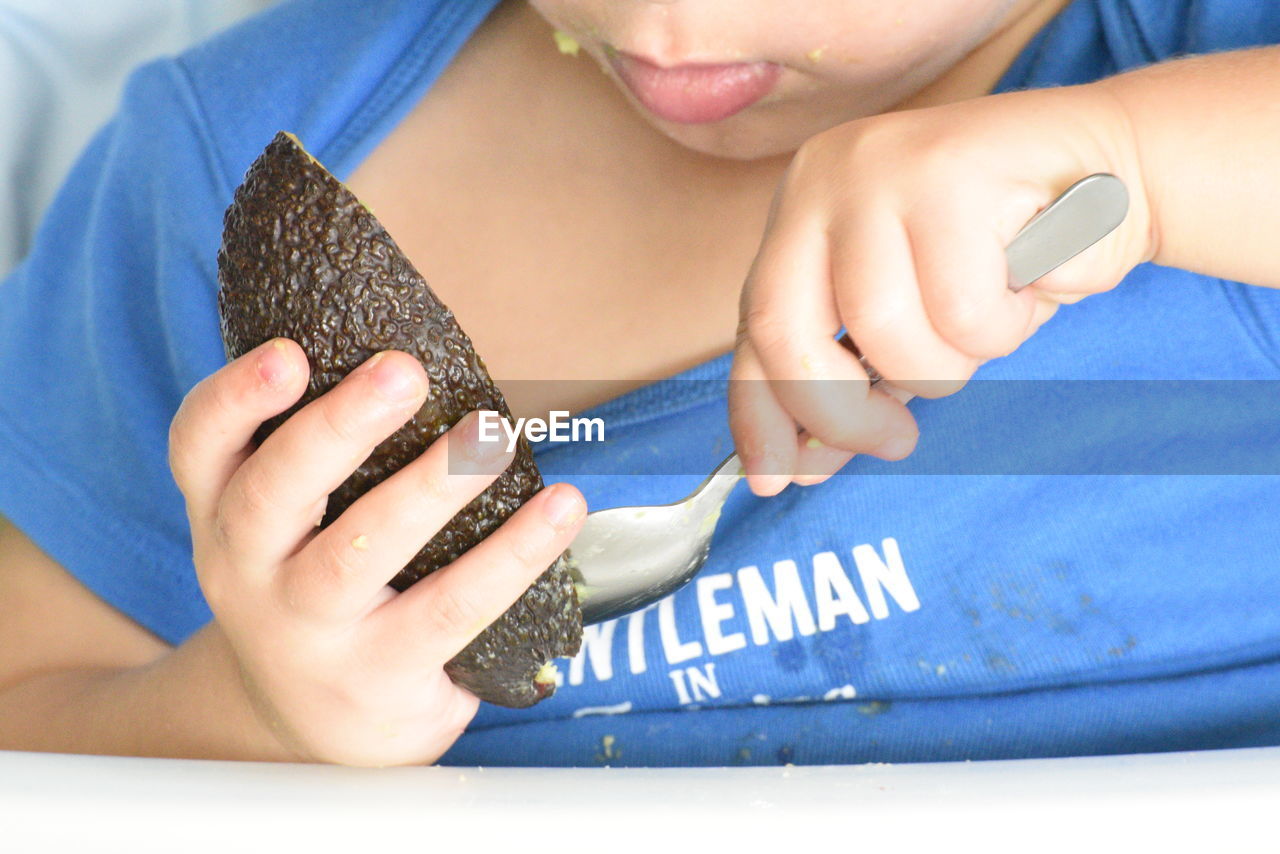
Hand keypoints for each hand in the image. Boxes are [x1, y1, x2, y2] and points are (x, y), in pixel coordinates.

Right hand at [168, 339, 585, 765]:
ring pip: (357, 554)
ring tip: (490, 436)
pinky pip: (452, 607)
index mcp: (223, 514)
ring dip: (428, 487)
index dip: (237, 397)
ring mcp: (309, 632)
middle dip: (337, 427)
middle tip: (402, 372)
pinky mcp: (378, 673)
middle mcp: (247, 571)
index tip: (288, 352)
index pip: (200, 445)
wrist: (308, 726)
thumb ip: (309, 456)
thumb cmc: (309, 592)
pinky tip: (562, 507)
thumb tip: (406, 358)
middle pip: (272, 492)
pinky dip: (512, 554)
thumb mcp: (278, 530)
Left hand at [730, 83, 1153, 494]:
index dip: (760, 414)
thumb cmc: (1003, 258)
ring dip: (947, 364)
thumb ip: (853, 386)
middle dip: (840, 414)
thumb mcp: (912, 326)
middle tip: (896, 441)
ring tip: (985, 325)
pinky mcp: (951, 166)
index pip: (756, 328)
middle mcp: (823, 179)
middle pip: (788, 332)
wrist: (1114, 169)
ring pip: (886, 330)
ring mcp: (882, 166)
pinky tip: (1025, 283)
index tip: (775, 480)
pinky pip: (964, 311)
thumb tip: (795, 468)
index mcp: (801, 214)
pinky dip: (1003, 326)